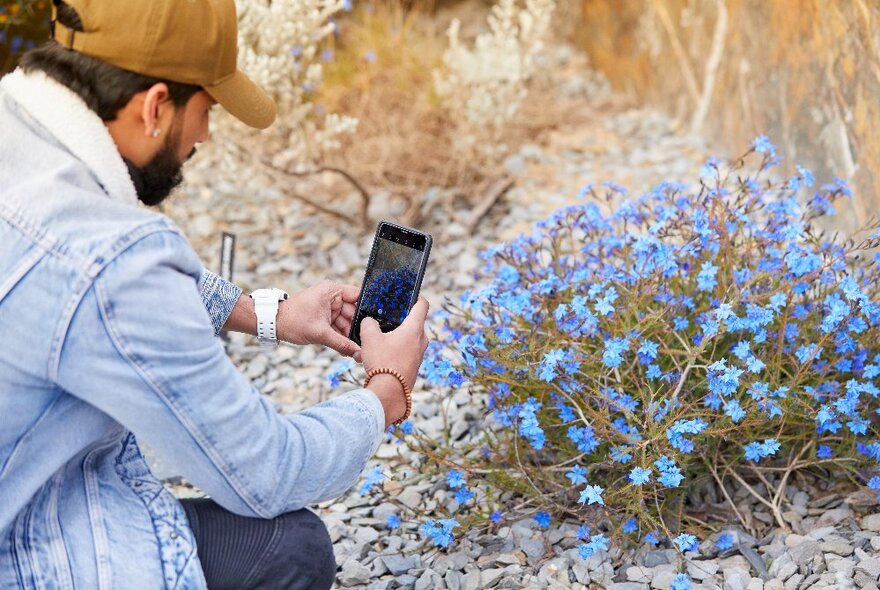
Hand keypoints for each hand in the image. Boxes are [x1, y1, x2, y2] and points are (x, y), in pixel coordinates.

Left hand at [276, 280, 361, 360]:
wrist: (274, 325)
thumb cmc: (293, 321)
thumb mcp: (320, 333)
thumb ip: (341, 344)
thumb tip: (358, 354)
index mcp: (332, 291)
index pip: (357, 296)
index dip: (367, 309)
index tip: (376, 323)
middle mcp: (332, 297)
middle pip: (353, 312)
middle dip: (358, 329)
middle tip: (367, 343)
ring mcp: (329, 308)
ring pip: (347, 323)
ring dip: (350, 336)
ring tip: (358, 350)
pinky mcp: (325, 318)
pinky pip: (339, 328)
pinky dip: (342, 338)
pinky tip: (349, 349)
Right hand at [360, 298, 429, 424]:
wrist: (389, 393)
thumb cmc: (382, 363)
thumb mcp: (369, 338)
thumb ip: (368, 324)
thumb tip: (369, 321)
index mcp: (414, 329)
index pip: (422, 305)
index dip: (416, 296)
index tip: (409, 294)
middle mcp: (421, 340)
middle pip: (415, 322)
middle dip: (401, 319)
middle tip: (386, 318)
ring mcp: (420, 354)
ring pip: (411, 338)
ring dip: (399, 336)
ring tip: (382, 338)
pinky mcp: (415, 366)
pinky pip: (408, 351)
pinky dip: (399, 348)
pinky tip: (384, 353)